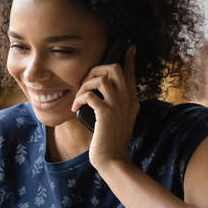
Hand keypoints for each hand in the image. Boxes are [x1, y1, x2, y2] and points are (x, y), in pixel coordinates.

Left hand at [72, 45, 139, 168]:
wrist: (113, 160)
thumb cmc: (112, 142)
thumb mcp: (119, 120)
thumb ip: (116, 106)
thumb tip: (100, 94)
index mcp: (132, 101)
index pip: (131, 74)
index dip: (129, 59)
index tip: (129, 46)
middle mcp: (127, 100)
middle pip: (115, 68)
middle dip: (96, 69)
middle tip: (86, 82)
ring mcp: (117, 107)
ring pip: (102, 78)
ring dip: (85, 84)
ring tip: (79, 96)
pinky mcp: (106, 114)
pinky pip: (90, 95)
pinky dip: (80, 98)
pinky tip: (75, 107)